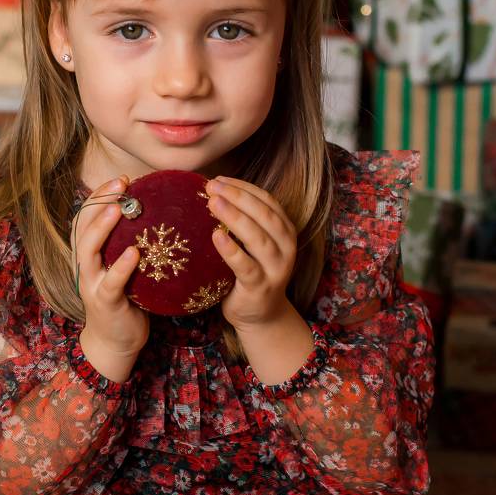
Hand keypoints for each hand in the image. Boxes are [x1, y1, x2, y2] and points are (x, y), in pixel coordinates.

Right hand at [72, 176, 149, 372]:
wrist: (117, 341)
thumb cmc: (127, 298)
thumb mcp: (127, 267)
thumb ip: (133, 243)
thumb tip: (161, 213)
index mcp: (89, 253)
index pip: (86, 216)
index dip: (99, 196)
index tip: (121, 179)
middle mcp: (85, 265)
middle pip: (83, 226)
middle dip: (100, 202)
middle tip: (121, 184)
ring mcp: (91, 283)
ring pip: (89, 251)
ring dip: (102, 228)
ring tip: (118, 210)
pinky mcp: (104, 302)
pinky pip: (111, 283)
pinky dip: (121, 267)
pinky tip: (134, 254)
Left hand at [205, 176, 297, 330]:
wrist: (261, 316)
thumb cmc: (251, 272)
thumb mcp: (253, 244)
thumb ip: (242, 222)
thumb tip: (209, 193)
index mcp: (285, 231)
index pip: (267, 201)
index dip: (244, 187)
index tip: (219, 178)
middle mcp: (286, 247)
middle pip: (264, 215)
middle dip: (238, 197)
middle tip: (213, 186)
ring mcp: (275, 268)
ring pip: (258, 238)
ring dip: (235, 218)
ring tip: (214, 203)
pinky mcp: (260, 287)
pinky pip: (246, 266)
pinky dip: (231, 250)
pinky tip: (216, 236)